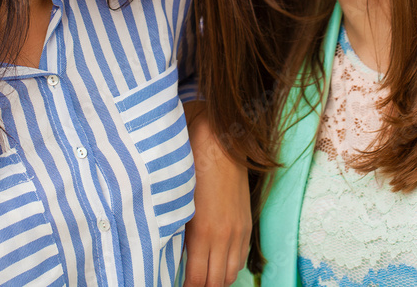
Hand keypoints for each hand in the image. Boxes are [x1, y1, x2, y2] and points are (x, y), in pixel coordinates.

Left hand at [183, 102, 251, 286]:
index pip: (197, 280)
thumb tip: (170, 253)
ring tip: (202, 279)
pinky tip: (217, 264)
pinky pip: (240, 257)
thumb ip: (176, 230)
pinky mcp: (246, 223)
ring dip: (217, 279)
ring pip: (230, 273)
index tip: (176, 286)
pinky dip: (229, 266)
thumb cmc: (192, 166)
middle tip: (188, 284)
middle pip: (216, 282)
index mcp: (202, 233)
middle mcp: (223, 237)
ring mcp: (238, 231)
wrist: (220, 142)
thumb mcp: (177, 201)